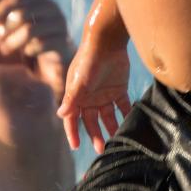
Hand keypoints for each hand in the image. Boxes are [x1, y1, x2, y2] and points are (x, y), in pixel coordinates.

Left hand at [0, 0, 73, 97]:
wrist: (57, 56)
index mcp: (41, 0)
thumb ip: (3, 18)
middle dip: (4, 29)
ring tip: (3, 49)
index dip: (0, 11)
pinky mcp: (63, 42)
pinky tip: (25, 54)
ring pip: (29, 31)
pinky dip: (29, 50)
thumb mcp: (17, 26)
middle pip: (22, 14)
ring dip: (12, 42)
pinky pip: (41, 45)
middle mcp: (52, 9)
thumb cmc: (33, 37)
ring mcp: (60, 25)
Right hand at [57, 37, 131, 153]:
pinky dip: (126, 115)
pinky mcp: (119, 89)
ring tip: (117, 140)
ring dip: (112, 128)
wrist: (107, 41)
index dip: (73, 132)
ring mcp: (104, 94)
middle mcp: (90, 98)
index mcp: (77, 96)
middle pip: (92, 121)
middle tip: (101, 149)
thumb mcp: (79, 81)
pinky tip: (131, 124)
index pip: (73, 118)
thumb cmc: (89, 60)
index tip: (75, 145)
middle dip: (95, 135)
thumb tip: (60, 114)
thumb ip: (72, 99)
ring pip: (108, 117)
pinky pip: (123, 106)